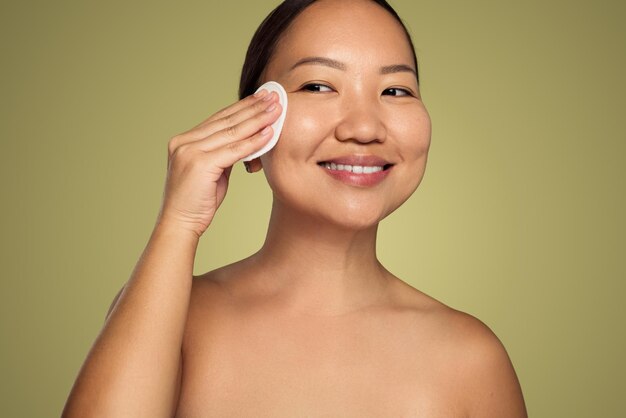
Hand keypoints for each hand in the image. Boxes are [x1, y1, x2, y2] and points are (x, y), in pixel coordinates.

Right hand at [156, 90, 280, 237]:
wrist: (179, 224)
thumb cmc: (196, 202)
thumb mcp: (211, 172)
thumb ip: (223, 155)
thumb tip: (244, 143)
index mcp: (184, 141)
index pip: (218, 119)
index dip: (241, 107)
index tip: (261, 98)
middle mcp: (184, 142)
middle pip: (226, 120)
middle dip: (252, 108)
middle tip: (273, 96)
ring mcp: (190, 151)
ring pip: (231, 132)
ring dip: (257, 120)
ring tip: (276, 110)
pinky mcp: (200, 164)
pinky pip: (234, 150)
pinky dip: (254, 142)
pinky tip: (269, 134)